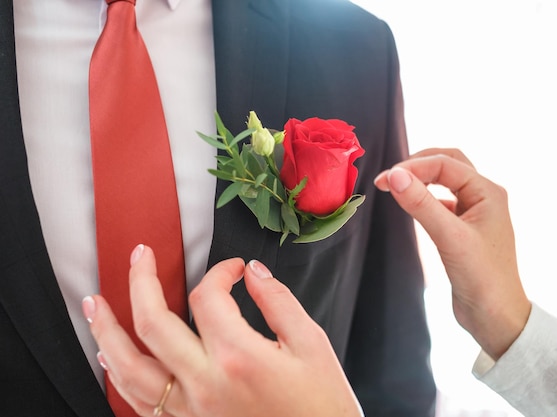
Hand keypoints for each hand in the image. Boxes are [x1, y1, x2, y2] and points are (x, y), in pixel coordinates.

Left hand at [83, 245, 360, 416]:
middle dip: (142, 281)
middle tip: (141, 256)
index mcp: (240, 357)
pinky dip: (119, 375)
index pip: (209, 297)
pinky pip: (139, 401)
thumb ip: (278, 302)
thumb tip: (253, 273)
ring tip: (94, 304)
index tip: (233, 269)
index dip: (219, 272)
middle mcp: (206, 384)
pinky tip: (111, 358)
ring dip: (106, 330)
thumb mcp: (313, 345)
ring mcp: (191, 410)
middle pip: (154, 323)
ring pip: (130, 367)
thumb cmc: (321, 406)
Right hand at [374, 148, 530, 358]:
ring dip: (422, 180)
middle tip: (390, 177)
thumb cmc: (482, 278)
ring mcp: (475, 214)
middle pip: (448, 164)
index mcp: (488, 193)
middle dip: (418, 165)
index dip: (412, 167)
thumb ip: (421, 205)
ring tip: (397, 187)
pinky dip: (425, 199)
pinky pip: (443, 203)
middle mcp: (484, 198)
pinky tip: (412, 207)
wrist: (497, 318)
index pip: (445, 164)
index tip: (383, 181)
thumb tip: (393, 175)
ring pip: (446, 182)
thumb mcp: (450, 238)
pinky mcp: (465, 230)